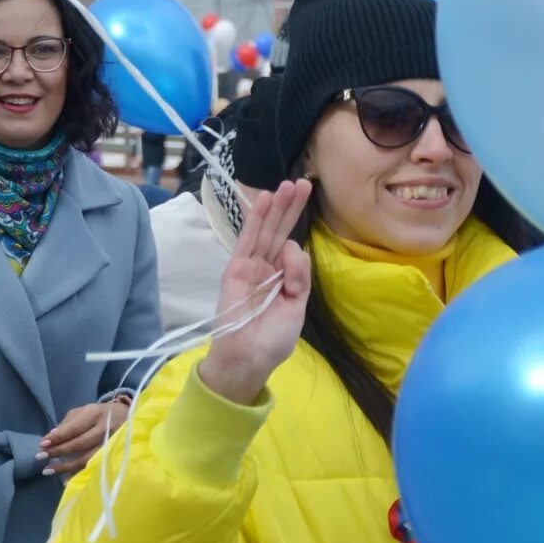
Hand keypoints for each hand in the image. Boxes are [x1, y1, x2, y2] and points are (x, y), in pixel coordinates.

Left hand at [39, 396, 131, 477]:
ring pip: (86, 458)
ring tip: (48, 471)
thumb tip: (51, 436)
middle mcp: (104, 429)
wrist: (127, 417)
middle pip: (79, 444)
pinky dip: (79, 475)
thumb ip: (68, 423)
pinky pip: (94, 468)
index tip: (42, 445)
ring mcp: (111, 444)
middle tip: (41, 458)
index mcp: (95, 414)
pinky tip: (66, 480)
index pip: (74, 428)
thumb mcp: (84, 411)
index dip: (58, 437)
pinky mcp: (113, 456)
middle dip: (59, 452)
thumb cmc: (99, 414)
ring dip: (66, 466)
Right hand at [194, 179, 312, 405]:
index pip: (290, 242)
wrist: (249, 359)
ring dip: (275, 207)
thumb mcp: (297, 307)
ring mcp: (249, 266)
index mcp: (280, 276)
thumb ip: (299, 277)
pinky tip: (263, 200)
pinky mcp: (236, 269)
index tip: (307, 196)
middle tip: (301, 182)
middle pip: (279, 230)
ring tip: (287, 184)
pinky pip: (247, 240)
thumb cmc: (272, 339)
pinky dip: (255, 219)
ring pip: (264, 230)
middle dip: (290, 207)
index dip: (297, 220)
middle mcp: (265, 266)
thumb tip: (293, 247)